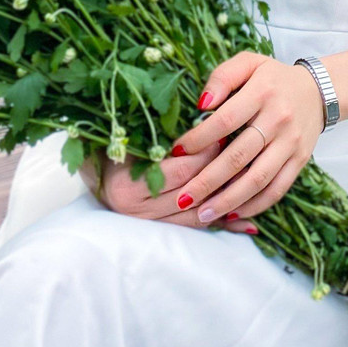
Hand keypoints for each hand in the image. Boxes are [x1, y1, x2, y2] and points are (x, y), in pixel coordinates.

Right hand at [97, 143, 258, 234]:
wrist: (94, 168)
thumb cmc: (116, 144)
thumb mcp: (133, 135)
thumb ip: (162, 131)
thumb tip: (206, 115)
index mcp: (129, 185)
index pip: (180, 170)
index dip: (206, 152)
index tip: (226, 132)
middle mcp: (138, 211)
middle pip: (192, 194)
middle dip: (221, 174)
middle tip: (245, 153)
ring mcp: (148, 225)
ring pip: (197, 216)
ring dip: (227, 202)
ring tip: (253, 184)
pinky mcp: (159, 231)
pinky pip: (197, 229)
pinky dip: (223, 225)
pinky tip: (248, 224)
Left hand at [166, 50, 324, 228]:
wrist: (319, 90)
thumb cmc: (273, 78)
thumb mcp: (248, 63)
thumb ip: (222, 77)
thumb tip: (201, 104)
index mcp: (262, 92)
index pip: (224, 120)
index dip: (199, 138)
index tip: (176, 151)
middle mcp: (278, 119)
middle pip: (238, 156)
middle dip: (207, 181)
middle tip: (182, 198)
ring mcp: (291, 143)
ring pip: (258, 178)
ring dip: (228, 200)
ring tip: (203, 214)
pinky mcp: (300, 161)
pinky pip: (277, 189)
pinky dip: (254, 205)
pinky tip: (232, 213)